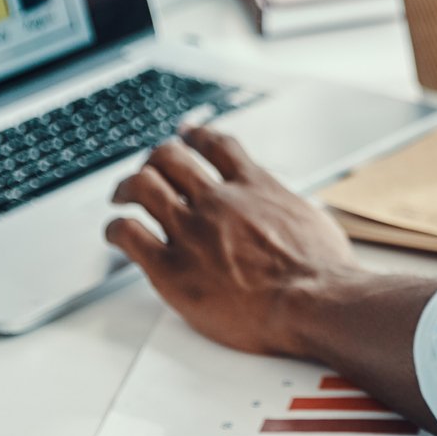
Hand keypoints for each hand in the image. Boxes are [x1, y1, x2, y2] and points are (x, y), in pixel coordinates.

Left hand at [106, 125, 365, 356]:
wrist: (312, 300)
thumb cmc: (322, 271)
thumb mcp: (315, 220)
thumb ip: (291, 211)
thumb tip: (297, 213)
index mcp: (255, 187)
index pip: (216, 145)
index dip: (196, 135)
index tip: (187, 135)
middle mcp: (218, 200)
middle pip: (171, 157)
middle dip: (157, 157)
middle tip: (150, 167)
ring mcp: (191, 231)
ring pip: (143, 186)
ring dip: (127, 185)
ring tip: (122, 194)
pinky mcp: (171, 268)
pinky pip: (128, 234)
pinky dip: (115, 228)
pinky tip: (115, 233)